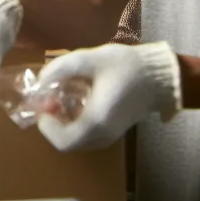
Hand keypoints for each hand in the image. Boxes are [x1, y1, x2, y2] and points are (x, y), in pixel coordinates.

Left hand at [35, 42, 181, 151]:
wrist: (159, 76)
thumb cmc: (126, 66)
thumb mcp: (90, 59)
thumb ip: (61, 68)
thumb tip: (40, 80)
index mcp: (97, 122)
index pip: (63, 141)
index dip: (46, 126)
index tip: (44, 103)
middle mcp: (102, 135)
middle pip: (67, 142)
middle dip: (53, 121)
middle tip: (50, 98)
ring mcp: (110, 136)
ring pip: (77, 139)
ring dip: (63, 122)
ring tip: (61, 96)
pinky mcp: (113, 130)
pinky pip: (87, 134)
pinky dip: (74, 122)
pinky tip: (76, 99)